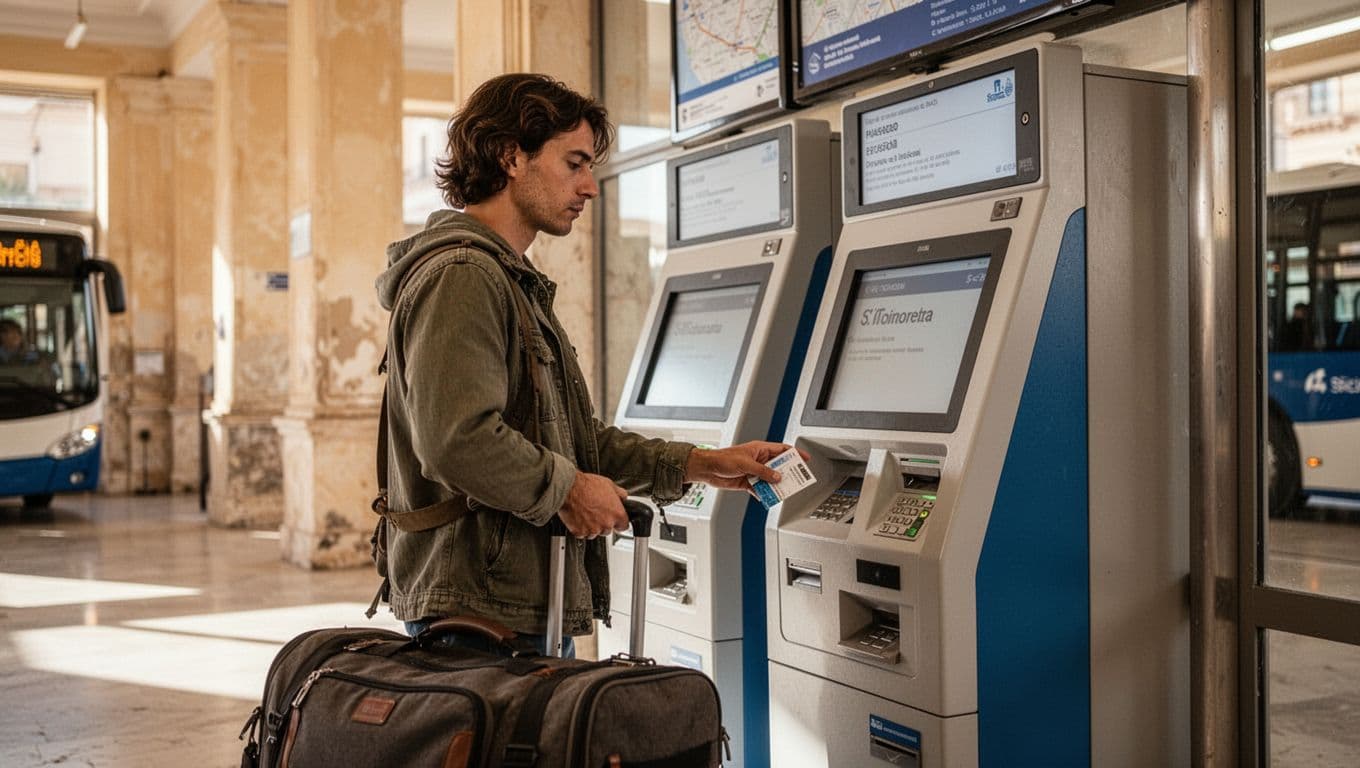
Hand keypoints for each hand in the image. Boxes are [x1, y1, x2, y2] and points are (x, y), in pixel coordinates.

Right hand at [558, 471, 628, 538]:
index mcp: (617, 514)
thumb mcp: (609, 484)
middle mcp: (606, 524)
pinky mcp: (580, 532)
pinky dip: (580, 527)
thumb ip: (620, 494)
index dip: (619, 522)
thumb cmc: (587, 486)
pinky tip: (579, 516)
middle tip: (596, 511)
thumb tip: (623, 497)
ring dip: (591, 526)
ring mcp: (593, 529)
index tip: (615, 521)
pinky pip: (582, 533)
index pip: (624, 526)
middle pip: (608, 530)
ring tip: (586, 512)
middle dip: (603, 522)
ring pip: (594, 533)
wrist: (569, 489)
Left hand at [685, 441, 809, 494]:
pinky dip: (764, 493)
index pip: (782, 450)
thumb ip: (763, 472)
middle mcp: (758, 460)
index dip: (795, 453)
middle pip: (778, 466)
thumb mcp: (746, 464)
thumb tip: (777, 477)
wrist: (707, 469)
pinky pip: (760, 488)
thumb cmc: (723, 459)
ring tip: (782, 491)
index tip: (805, 459)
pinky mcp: (747, 482)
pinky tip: (767, 497)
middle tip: (797, 480)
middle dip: (787, 473)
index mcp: (760, 449)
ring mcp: (753, 471)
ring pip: (770, 479)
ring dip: (775, 485)